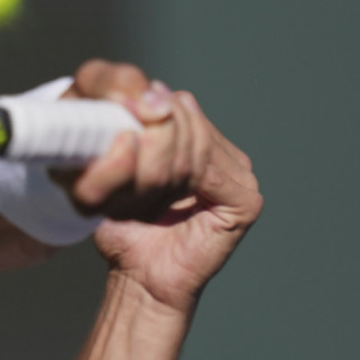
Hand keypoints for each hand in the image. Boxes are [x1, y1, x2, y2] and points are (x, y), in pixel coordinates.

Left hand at [60, 60, 262, 311]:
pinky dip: (177, 179)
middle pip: (179, 114)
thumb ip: (131, 125)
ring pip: (190, 137)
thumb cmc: (122, 220)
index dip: (138, 110)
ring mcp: (238, 170)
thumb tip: (153, 87)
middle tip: (127, 181)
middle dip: (144, 144)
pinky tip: (162, 196)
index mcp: (191, 130)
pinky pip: (205, 168)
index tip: (117, 134)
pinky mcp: (246, 198)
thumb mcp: (113, 164)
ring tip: (140, 193)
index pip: (169, 99)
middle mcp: (218, 146)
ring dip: (153, 166)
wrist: (137, 272)